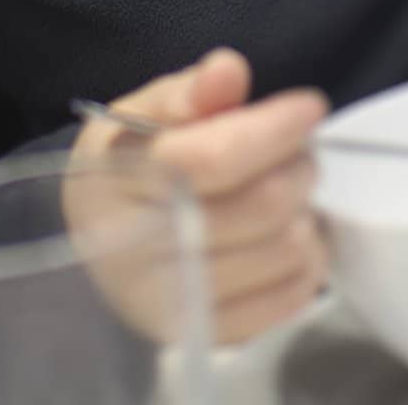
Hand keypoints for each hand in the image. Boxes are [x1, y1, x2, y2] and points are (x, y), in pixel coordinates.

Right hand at [67, 47, 330, 343]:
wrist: (98, 239)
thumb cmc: (130, 162)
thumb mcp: (144, 112)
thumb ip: (189, 91)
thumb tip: (227, 71)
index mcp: (121, 182)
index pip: (213, 159)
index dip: (273, 130)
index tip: (310, 107)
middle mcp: (140, 252)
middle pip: (261, 208)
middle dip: (298, 167)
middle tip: (298, 151)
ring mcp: (173, 303)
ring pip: (283, 253)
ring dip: (306, 213)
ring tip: (290, 192)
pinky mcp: (203, 335)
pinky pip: (287, 302)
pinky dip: (307, 263)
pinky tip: (289, 235)